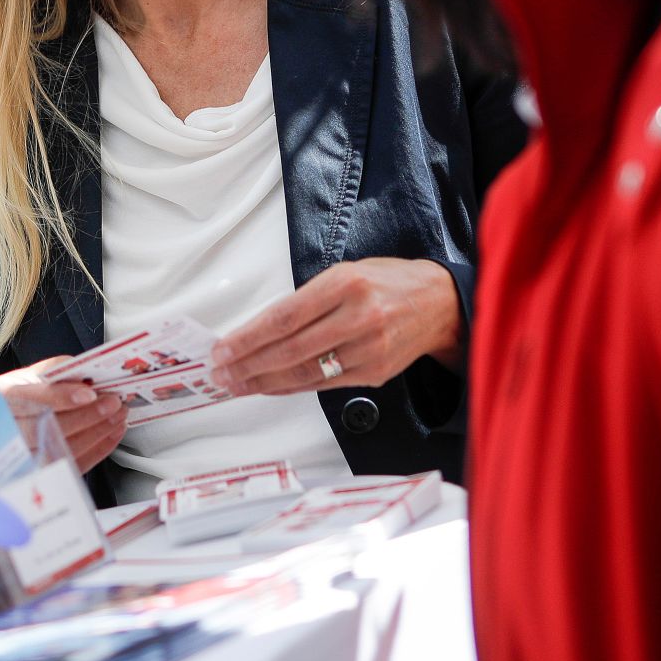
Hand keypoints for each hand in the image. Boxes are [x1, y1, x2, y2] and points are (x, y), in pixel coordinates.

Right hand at [0, 357, 127, 473]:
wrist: (3, 427)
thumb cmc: (17, 399)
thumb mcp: (27, 376)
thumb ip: (54, 372)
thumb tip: (84, 375)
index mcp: (2, 400)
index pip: (30, 401)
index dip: (60, 397)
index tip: (89, 392)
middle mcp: (8, 432)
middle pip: (46, 430)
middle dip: (86, 416)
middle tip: (113, 403)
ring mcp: (23, 458)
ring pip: (61, 451)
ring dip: (96, 433)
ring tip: (117, 416)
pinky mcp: (43, 473)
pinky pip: (72, 466)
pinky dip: (98, 450)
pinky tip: (112, 433)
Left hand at [210, 258, 462, 396]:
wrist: (438, 304)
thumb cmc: (387, 283)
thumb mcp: (347, 272)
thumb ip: (309, 298)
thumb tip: (262, 329)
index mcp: (346, 283)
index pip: (285, 317)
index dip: (249, 337)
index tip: (223, 348)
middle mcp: (358, 317)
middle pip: (290, 349)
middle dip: (248, 364)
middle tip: (221, 372)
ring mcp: (368, 349)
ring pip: (304, 373)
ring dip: (264, 382)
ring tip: (237, 384)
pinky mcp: (374, 373)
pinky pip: (323, 384)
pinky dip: (292, 388)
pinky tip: (270, 387)